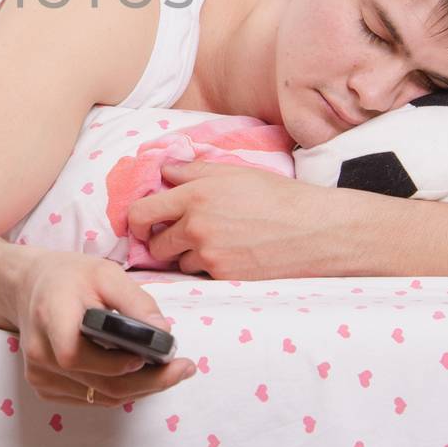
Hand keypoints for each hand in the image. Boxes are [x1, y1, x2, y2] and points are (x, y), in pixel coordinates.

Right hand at [12, 249, 195, 405]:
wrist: (29, 287)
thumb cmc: (69, 277)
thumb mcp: (104, 274)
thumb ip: (135, 302)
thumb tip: (164, 334)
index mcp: (50, 317)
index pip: (76, 354)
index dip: (115, 363)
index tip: (153, 356)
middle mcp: (40, 352)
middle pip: (100, 384)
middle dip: (149, 382)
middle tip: (183, 369)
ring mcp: (39, 375)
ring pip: (101, 397)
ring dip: (139, 389)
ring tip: (168, 371)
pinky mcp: (45, 388)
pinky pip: (92, 398)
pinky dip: (120, 391)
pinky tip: (138, 374)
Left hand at [127, 161, 351, 278]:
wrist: (314, 230)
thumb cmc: (277, 196)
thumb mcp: (233, 172)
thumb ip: (192, 171)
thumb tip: (162, 170)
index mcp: (194, 195)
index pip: (140, 212)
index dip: (133, 221)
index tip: (139, 225)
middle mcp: (196, 226)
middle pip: (155, 244)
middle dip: (162, 241)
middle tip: (179, 236)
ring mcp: (209, 255)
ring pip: (178, 262)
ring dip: (187, 256)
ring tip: (215, 244)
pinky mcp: (224, 277)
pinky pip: (201, 276)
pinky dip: (208, 269)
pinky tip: (230, 256)